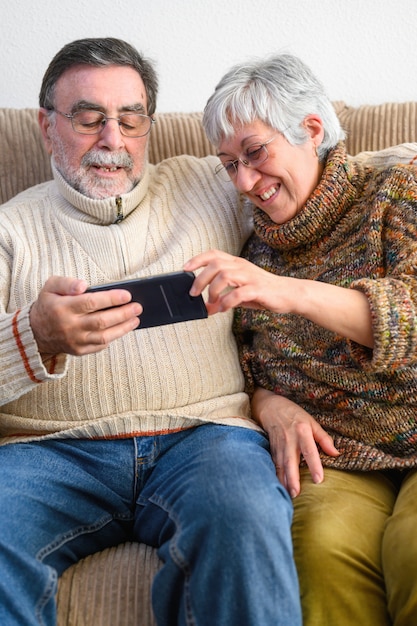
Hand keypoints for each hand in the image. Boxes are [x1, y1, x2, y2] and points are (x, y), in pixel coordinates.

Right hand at [29, 276, 141, 356]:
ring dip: (123, 328)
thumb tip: (83, 285)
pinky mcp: (79, 351)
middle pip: (101, 321)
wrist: (35, 331)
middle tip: (138, 307)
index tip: (127, 295)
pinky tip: (123, 328)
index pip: (90, 303)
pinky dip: (113, 337)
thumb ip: (67, 282)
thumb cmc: (49, 305)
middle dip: (123, 314)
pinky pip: (100, 346)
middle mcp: (70, 326)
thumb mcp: (51, 287)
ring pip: (104, 336)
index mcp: (63, 308)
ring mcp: (75, 341)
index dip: (111, 299)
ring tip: (135, 319)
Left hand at [185, 250, 373, 346]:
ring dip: (213, 290)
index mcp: (236, 263)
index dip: (197, 259)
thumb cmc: (263, 293)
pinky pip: (238, 293)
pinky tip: (224, 309)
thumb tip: (206, 309)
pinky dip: (227, 301)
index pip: (213, 254)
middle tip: (193, 293)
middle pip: (215, 264)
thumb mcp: (239, 295)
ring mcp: (250, 276)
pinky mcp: (258, 289)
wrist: (289, 295)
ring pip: (224, 275)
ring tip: (211, 302)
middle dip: (200, 279)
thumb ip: (222, 299)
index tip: (184, 269)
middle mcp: (242, 266)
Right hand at [252, 388, 338, 497]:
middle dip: (293, 478)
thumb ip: (324, 439)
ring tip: (289, 495)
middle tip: (296, 493)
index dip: (314, 465)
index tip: (318, 480)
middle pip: (290, 461)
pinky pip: (274, 464)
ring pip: (280, 465)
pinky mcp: (272, 448)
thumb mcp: (312, 422)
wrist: (270, 407)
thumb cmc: (295, 415)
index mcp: (302, 431)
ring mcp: (279, 445)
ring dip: (284, 480)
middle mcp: (289, 439)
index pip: (309, 450)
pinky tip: (279, 487)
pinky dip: (276, 476)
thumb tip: (336, 453)